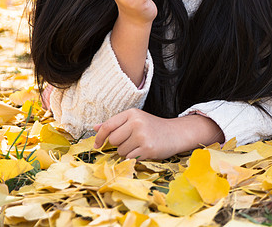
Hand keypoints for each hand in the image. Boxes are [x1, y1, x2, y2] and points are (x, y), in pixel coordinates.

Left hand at [93, 108, 222, 159]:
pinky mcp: (148, 148)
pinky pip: (130, 158)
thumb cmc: (152, 127)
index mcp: (132, 113)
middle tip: (132, 141)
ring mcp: (142, 135)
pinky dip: (135, 157)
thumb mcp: (135, 120)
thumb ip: (115, 124)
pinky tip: (144, 151)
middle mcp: (137, 122)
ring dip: (128, 152)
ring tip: (140, 145)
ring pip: (121, 151)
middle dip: (120, 144)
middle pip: (114, 140)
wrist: (176, 133)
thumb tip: (95, 128)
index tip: (97, 145)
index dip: (100, 137)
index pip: (108, 126)